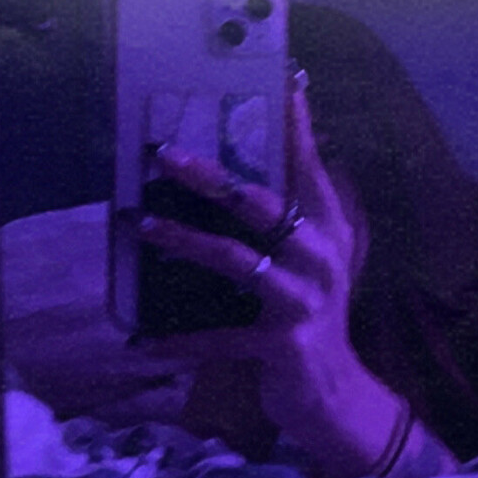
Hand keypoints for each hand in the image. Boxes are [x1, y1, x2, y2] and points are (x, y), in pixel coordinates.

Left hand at [136, 78, 401, 477]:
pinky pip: (220, 337)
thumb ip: (287, 223)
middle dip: (212, 179)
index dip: (298, 126)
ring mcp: (303, 300)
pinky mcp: (280, 344)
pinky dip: (178, 341)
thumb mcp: (310, 265)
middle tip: (167, 155)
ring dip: (185, 241)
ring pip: (237, 261)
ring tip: (144, 225)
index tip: (286, 81)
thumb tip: (238, 178)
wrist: (336, 396)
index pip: (310, 168)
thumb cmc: (312, 319)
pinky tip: (142, 343)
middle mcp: (321, 257)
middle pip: (262, 206)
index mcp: (329, 231)